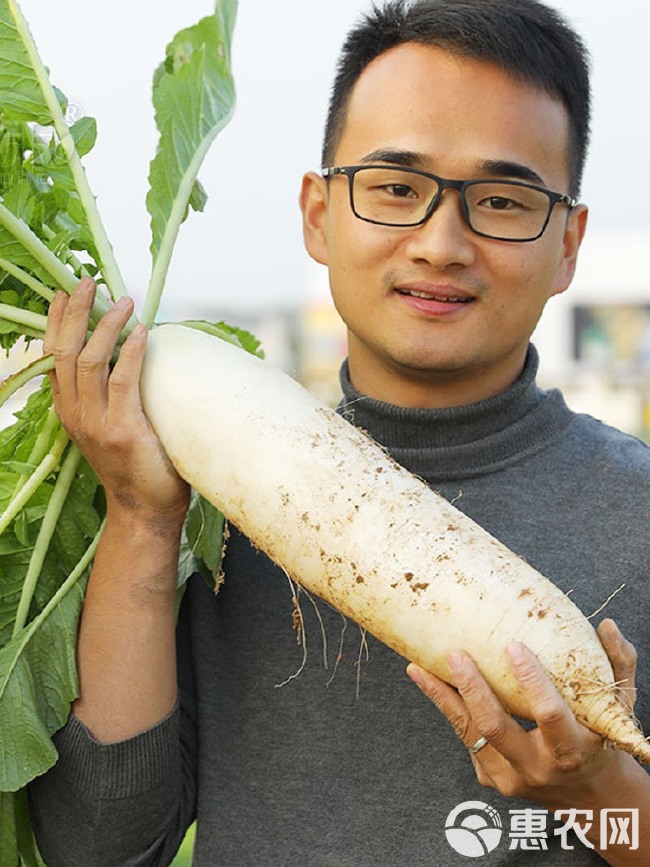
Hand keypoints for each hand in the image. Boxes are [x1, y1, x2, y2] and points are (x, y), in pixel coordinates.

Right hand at [45, 279, 189, 522]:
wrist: (144, 509)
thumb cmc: (136, 464)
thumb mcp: (109, 426)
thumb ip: (107, 396)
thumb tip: (123, 355)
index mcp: (69, 410)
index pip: (54, 356)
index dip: (56, 321)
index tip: (65, 292)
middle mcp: (75, 414)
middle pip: (65, 351)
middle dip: (73, 312)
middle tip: (86, 281)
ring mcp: (96, 423)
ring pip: (89, 360)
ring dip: (106, 325)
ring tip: (124, 301)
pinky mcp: (122, 429)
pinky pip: (122, 380)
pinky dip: (131, 351)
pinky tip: (142, 332)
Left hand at [406, 618, 637, 809]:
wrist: (591, 799)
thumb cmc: (601, 740)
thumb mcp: (617, 709)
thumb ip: (618, 666)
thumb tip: (607, 625)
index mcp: (572, 750)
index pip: (549, 716)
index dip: (531, 682)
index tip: (513, 646)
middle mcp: (538, 768)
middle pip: (495, 727)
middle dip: (472, 688)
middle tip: (454, 654)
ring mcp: (509, 778)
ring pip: (468, 733)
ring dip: (442, 697)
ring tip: (419, 667)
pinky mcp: (490, 779)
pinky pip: (465, 737)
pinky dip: (447, 706)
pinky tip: (428, 679)